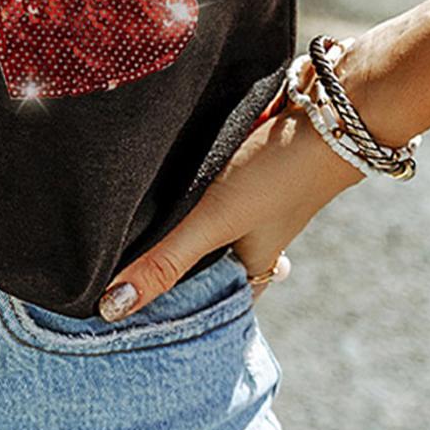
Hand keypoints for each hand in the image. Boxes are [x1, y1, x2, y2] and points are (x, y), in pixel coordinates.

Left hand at [96, 80, 363, 319]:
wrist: (327, 114)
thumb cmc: (277, 175)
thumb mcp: (215, 221)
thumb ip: (167, 260)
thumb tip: (113, 308)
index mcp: (248, 271)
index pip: (199, 304)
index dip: (162, 310)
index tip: (112, 316)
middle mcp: (245, 243)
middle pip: (191, 265)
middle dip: (155, 267)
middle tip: (102, 273)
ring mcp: (240, 207)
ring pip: (191, 227)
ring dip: (163, 227)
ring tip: (111, 230)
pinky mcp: (233, 172)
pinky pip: (196, 192)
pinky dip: (177, 193)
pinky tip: (146, 184)